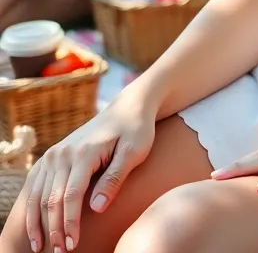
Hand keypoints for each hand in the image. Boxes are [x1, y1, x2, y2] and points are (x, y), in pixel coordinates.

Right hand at [22, 94, 155, 251]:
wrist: (129, 107)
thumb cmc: (137, 130)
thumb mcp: (134, 152)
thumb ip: (115, 179)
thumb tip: (96, 209)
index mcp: (84, 152)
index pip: (71, 196)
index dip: (69, 224)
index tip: (72, 245)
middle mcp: (64, 152)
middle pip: (52, 199)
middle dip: (54, 229)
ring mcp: (55, 153)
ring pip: (39, 195)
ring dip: (39, 223)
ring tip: (44, 247)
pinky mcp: (53, 155)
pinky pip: (35, 185)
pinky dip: (32, 209)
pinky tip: (36, 227)